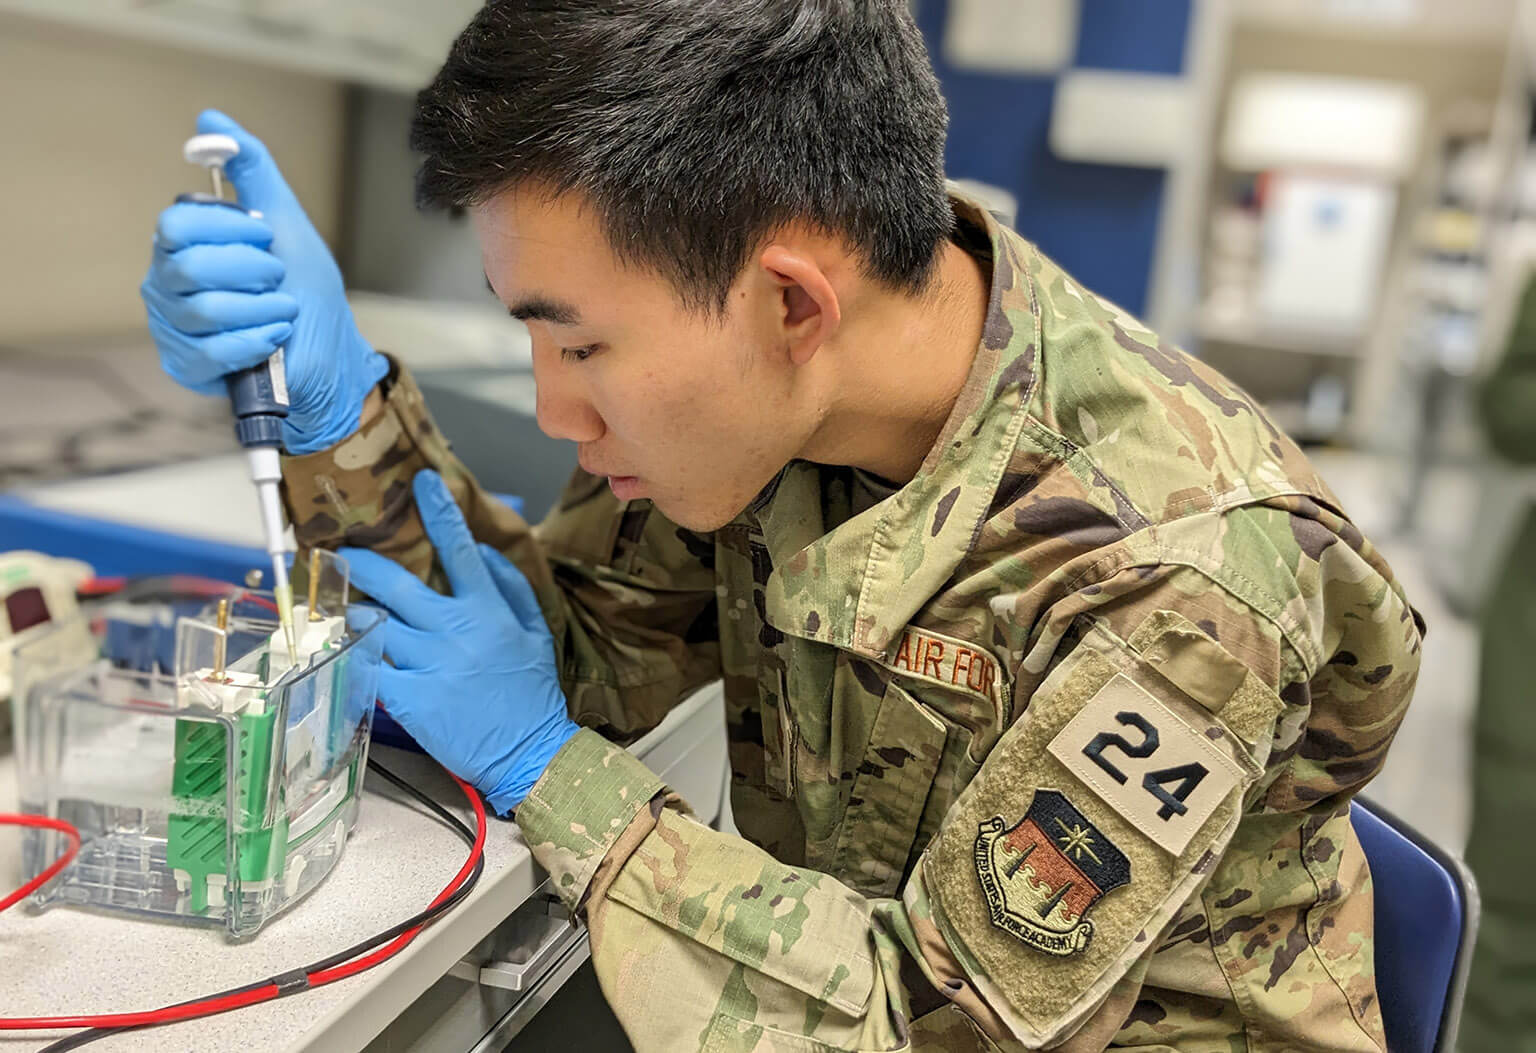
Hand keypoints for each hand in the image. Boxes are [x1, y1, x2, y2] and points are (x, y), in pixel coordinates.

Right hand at [141, 109, 386, 453]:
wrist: (332, 355)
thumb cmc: (306, 289)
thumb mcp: (285, 221)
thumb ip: (251, 170)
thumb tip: (210, 120)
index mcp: (184, 245)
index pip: (177, 223)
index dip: (228, 230)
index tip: (266, 237)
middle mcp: (168, 283)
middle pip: (187, 266)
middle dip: (250, 270)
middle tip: (278, 278)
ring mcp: (174, 328)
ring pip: (205, 310)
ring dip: (262, 307)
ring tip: (285, 309)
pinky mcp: (187, 367)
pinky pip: (213, 352)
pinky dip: (257, 340)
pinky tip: (275, 337)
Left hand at [341, 471, 578, 812]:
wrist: (530, 753)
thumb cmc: (531, 695)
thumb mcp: (535, 634)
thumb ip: (512, 589)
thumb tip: (484, 551)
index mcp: (488, 612)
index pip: (461, 550)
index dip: (441, 511)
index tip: (424, 482)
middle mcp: (456, 631)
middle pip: (396, 584)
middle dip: (364, 564)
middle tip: (346, 555)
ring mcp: (430, 665)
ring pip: (374, 624)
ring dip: (357, 615)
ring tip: (350, 614)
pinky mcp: (410, 699)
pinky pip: (368, 668)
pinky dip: (355, 659)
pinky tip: (348, 654)